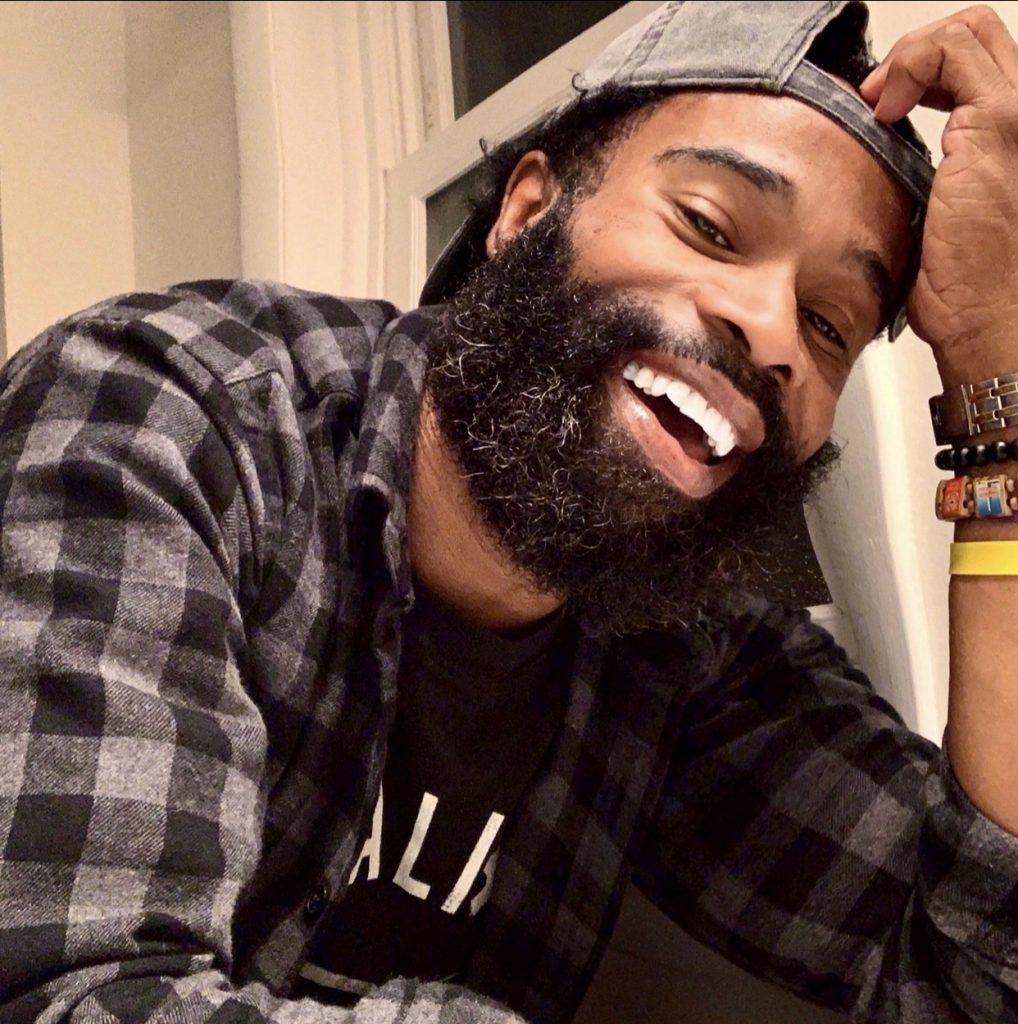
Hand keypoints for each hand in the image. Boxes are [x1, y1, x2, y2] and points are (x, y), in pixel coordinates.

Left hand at [860, 6, 1017, 384]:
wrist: (985, 317)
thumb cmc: (966, 282)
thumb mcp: (943, 211)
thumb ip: (934, 171)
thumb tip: (886, 153)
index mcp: (1010, 135)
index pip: (975, 62)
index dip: (924, 69)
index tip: (886, 106)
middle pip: (976, 35)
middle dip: (917, 53)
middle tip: (881, 99)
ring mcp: (1017, 114)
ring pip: (966, 32)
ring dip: (910, 57)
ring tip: (882, 104)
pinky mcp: (998, 123)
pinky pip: (951, 53)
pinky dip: (911, 64)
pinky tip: (887, 109)